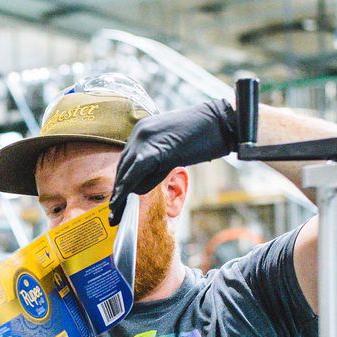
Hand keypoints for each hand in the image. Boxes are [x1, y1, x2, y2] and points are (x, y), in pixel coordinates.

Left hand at [108, 98, 237, 225]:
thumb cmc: (205, 137)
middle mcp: (139, 132)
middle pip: (123, 166)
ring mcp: (144, 139)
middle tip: (114, 210)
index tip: (118, 198)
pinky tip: (122, 204)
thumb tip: (139, 186)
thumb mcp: (173, 150)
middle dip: (118, 190)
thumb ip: (156, 165)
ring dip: (120, 194)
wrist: (222, 123)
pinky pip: (134, 174)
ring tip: (116, 213)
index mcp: (143, 130)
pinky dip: (126, 190)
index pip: (128, 159)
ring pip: (126, 171)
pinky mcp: (152, 150)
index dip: (123, 180)